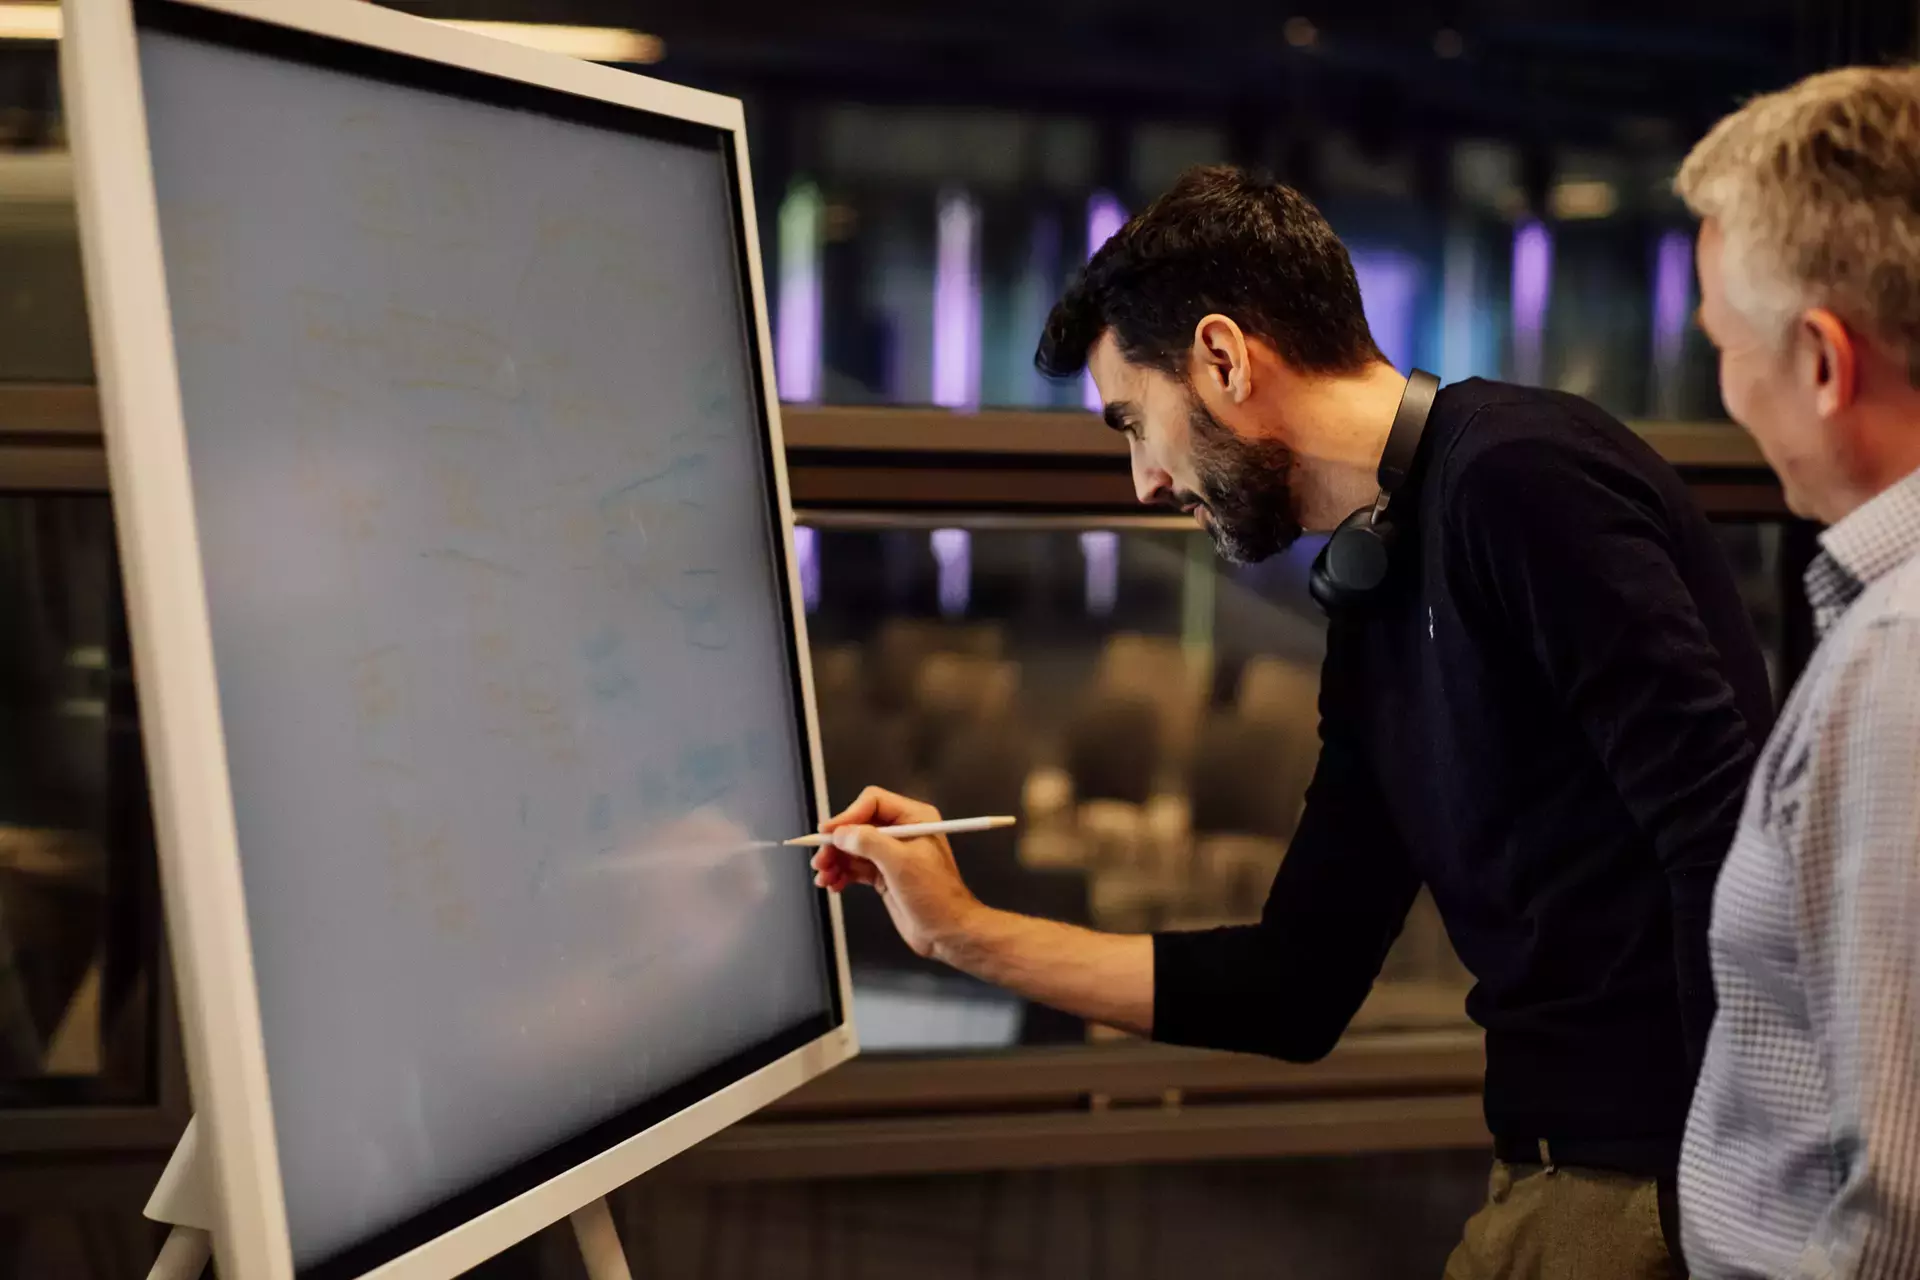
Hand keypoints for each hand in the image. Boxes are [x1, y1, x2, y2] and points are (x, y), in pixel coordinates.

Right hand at [811, 787, 982, 960]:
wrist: (947, 932)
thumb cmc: (936, 897)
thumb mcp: (901, 864)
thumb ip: (870, 843)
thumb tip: (841, 833)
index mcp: (915, 819)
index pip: (872, 803)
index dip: (848, 816)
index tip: (829, 834)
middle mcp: (902, 832)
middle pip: (858, 825)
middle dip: (837, 843)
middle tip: (821, 860)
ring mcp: (893, 854)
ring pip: (854, 848)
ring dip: (836, 860)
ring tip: (824, 877)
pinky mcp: (885, 874)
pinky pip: (856, 867)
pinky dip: (842, 874)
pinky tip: (834, 884)